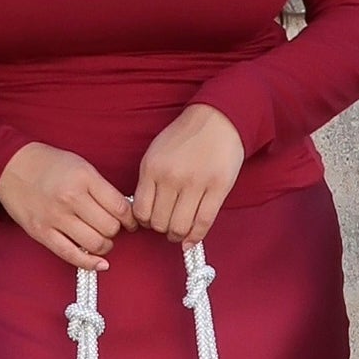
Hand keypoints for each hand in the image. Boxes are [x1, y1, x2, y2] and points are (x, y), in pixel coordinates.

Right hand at [0, 142, 135, 268]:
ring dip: (105, 246)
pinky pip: (71, 255)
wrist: (11, 167)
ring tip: (102, 239)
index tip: (130, 221)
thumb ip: (102, 188)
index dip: (130, 219)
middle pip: (110, 227)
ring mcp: (55, 217)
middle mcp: (70, 198)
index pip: (120, 207)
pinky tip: (100, 264)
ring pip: (95, 244)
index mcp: (84, 178)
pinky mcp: (42, 233)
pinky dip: (90, 263)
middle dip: (116, 231)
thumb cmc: (49, 165)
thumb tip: (124, 213)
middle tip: (111, 227)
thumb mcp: (81, 166)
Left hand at [132, 104, 244, 244]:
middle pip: (159, 222)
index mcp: (152, 168)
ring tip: (179, 232)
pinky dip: (196, 237)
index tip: (152, 221)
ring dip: (177, 235)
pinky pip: (203, 222)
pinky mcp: (217, 188)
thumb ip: (149, 181)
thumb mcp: (156, 153)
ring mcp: (195, 183)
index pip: (141, 210)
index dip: (145, 222)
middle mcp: (171, 177)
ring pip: (180, 226)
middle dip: (162, 230)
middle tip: (167, 227)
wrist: (217, 119)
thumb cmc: (186, 137)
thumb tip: (144, 214)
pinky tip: (192, 240)